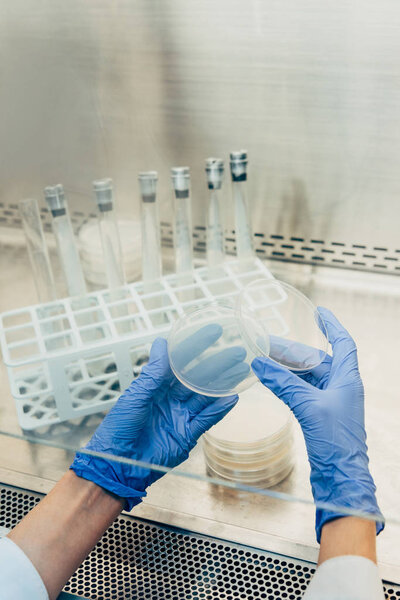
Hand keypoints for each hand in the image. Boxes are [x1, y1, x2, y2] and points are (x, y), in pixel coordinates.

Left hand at [71, 325, 242, 509]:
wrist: (118, 465)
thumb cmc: (119, 428)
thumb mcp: (136, 396)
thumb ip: (153, 372)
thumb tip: (162, 342)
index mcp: (155, 386)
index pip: (180, 361)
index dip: (196, 345)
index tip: (214, 332)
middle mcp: (170, 398)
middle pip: (197, 377)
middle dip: (217, 364)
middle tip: (237, 350)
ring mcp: (180, 416)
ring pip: (206, 396)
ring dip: (223, 383)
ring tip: (241, 370)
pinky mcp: (187, 434)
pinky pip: (206, 419)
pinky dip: (219, 408)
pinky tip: (232, 396)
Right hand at [252, 307, 383, 541]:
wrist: (341, 478)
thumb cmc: (335, 442)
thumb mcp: (308, 406)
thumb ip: (283, 383)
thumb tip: (259, 363)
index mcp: (348, 380)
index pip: (343, 344)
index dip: (332, 326)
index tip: (320, 312)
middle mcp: (341, 388)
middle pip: (317, 360)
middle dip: (293, 350)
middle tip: (267, 342)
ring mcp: (331, 403)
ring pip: (307, 376)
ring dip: (287, 367)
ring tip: (264, 358)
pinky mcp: (320, 416)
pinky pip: (302, 392)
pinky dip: (287, 384)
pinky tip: (272, 381)